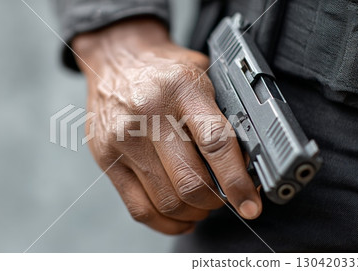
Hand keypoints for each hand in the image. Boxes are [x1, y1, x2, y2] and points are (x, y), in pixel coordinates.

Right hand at [72, 18, 261, 233]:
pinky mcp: (106, 159)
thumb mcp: (199, 74)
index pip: (215, 143)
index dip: (237, 181)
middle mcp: (148, 115)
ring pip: (166, 201)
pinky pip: (139, 208)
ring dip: (193, 213)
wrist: (115, 57)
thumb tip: (246, 161)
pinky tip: (179, 217)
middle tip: (225, 199)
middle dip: (216, 202)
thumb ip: (221, 112)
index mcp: (180, 88)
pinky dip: (166, 222)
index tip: (250, 204)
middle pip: (190, 182)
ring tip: (201, 205)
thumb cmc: (161, 69)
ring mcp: (123, 140)